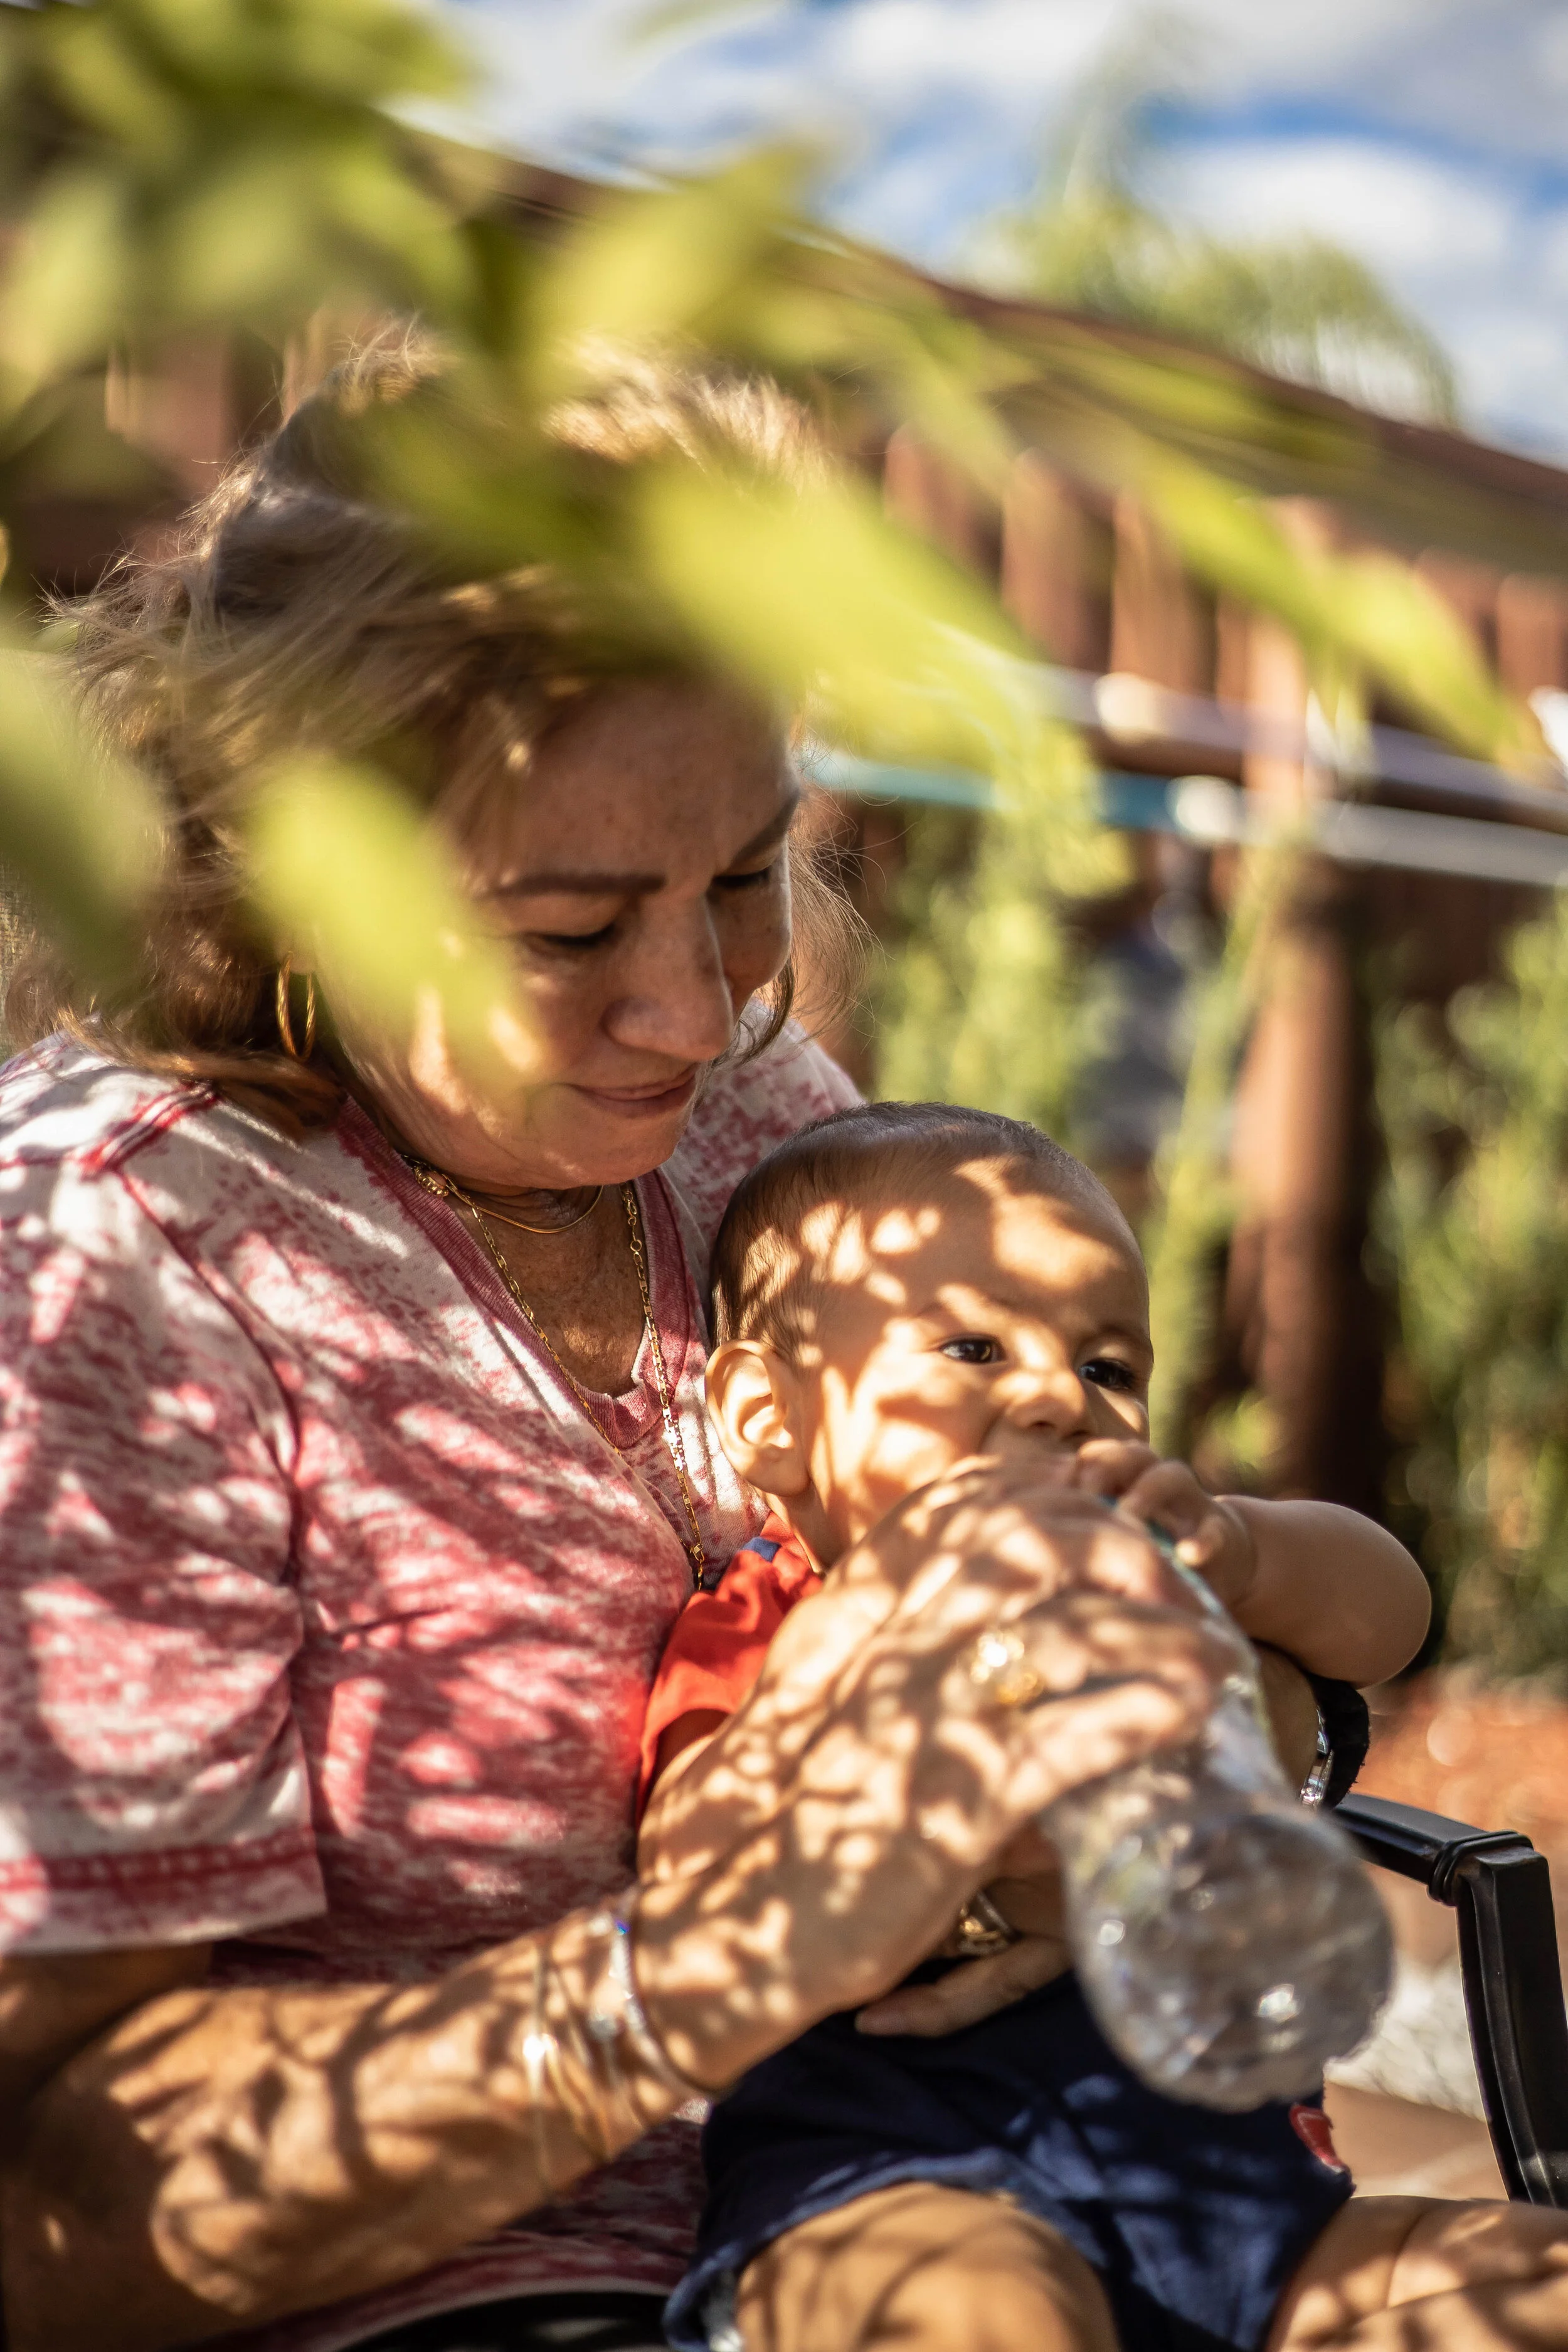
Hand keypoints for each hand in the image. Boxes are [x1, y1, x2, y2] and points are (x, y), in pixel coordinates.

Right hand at [636, 1461, 1228, 2087]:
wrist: (727, 1927)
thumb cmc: (795, 1823)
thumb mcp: (837, 1711)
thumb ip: (897, 1663)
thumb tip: (976, 1644)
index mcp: (867, 1617)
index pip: (970, 1509)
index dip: (1058, 1497)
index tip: (1120, 1517)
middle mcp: (897, 1648)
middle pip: (1032, 1546)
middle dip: (1126, 1553)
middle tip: (1188, 1592)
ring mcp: (926, 1721)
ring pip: (1065, 1632)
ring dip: (1161, 1634)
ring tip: (1223, 1656)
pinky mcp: (952, 1805)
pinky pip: (1065, 1737)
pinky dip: (1139, 1712)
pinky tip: (1191, 1711)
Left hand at [1067, 1439, 1257, 1617]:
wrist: (1217, 1564)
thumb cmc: (1143, 1553)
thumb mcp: (1105, 1541)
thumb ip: (1072, 1530)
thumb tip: (1012, 1532)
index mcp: (1120, 1480)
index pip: (1092, 1455)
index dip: (1070, 1466)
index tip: (1048, 1493)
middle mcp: (1152, 1481)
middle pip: (1128, 1452)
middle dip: (1104, 1466)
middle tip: (1084, 1493)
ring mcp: (1187, 1503)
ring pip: (1170, 1474)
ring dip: (1147, 1492)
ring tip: (1129, 1516)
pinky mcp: (1219, 1532)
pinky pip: (1214, 1529)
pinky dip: (1201, 1540)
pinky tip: (1186, 1555)